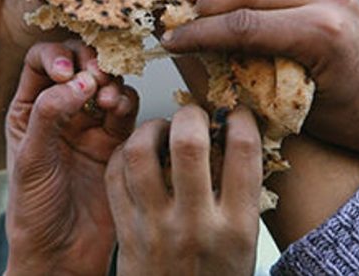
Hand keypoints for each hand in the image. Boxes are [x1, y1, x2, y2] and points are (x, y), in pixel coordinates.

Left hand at [5, 41, 138, 274]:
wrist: (62, 253)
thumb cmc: (35, 212)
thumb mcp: (31, 159)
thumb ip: (50, 115)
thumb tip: (79, 81)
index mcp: (29, 110)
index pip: (41, 61)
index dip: (57, 56)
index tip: (68, 72)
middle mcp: (60, 112)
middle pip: (78, 64)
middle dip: (89, 63)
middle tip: (96, 76)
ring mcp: (90, 126)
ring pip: (106, 84)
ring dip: (110, 84)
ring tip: (107, 102)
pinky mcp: (116, 143)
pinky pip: (126, 110)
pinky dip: (126, 103)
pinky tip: (119, 112)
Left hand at [106, 105, 260, 275]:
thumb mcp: (244, 244)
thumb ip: (241, 194)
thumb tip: (236, 137)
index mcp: (236, 226)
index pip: (244, 153)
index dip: (241, 119)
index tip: (236, 113)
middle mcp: (194, 224)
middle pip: (189, 144)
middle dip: (191, 115)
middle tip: (193, 115)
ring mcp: (155, 228)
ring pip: (140, 154)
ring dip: (150, 128)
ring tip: (161, 127)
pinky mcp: (125, 232)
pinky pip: (115, 176)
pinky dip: (123, 152)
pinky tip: (136, 150)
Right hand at [161, 0, 358, 224]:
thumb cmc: (352, 121)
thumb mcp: (296, 109)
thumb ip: (251, 79)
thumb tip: (199, 62)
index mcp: (320, 33)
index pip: (242, 24)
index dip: (199, 33)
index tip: (169, 40)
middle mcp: (327, 0)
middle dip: (204, 1)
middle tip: (174, 15)